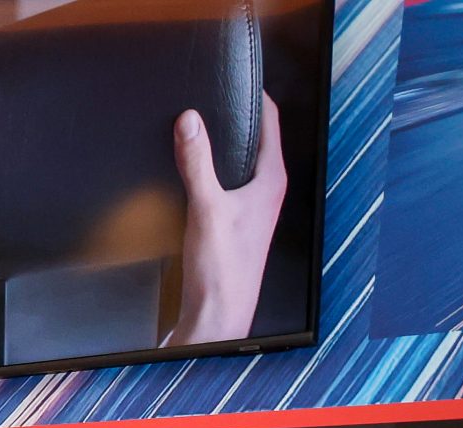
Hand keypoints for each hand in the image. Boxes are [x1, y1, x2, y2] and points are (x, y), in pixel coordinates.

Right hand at [169, 95, 286, 347]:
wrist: (218, 313)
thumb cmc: (223, 268)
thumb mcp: (207, 207)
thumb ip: (197, 162)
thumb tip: (191, 121)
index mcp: (271, 181)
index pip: (270, 122)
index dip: (254, 97)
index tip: (236, 80)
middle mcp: (267, 192)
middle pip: (255, 141)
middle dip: (234, 120)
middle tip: (212, 101)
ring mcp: (252, 208)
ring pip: (240, 164)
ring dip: (222, 148)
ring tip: (200, 133)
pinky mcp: (234, 223)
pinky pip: (226, 185)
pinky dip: (212, 173)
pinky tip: (191, 176)